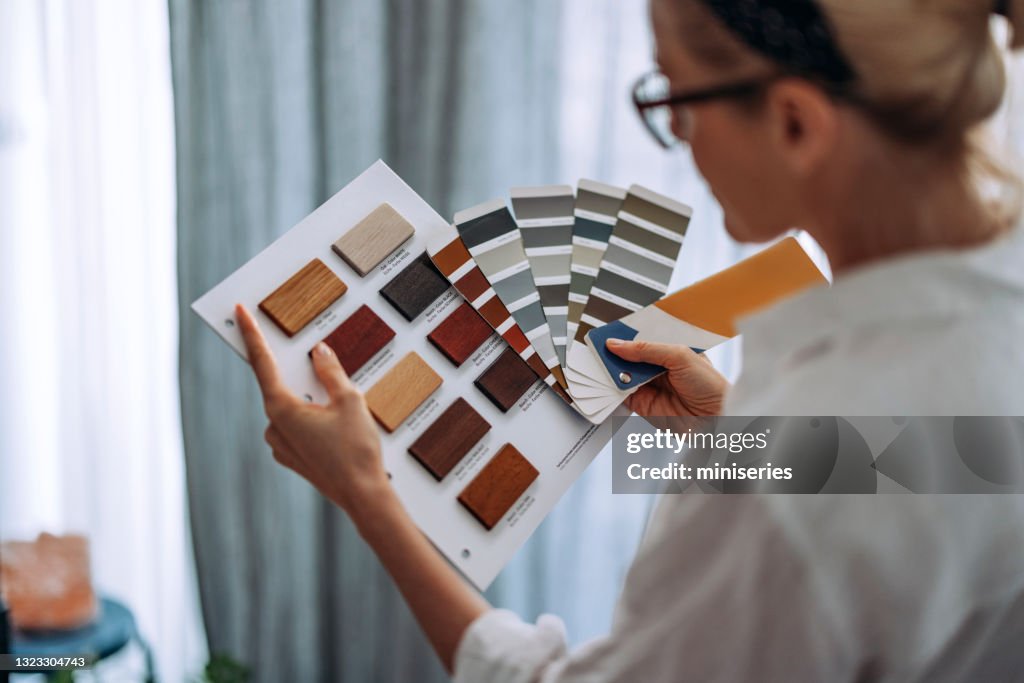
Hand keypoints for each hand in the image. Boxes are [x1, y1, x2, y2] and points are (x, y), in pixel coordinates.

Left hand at [235, 304, 388, 512]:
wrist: (364, 496)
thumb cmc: (357, 450)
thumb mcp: (349, 400)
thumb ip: (331, 371)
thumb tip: (319, 352)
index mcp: (281, 408)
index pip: (262, 363)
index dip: (252, 334)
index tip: (240, 313)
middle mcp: (273, 426)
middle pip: (280, 385)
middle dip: (297, 371)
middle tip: (313, 356)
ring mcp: (281, 445)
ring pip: (292, 408)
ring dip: (310, 398)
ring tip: (340, 401)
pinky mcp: (293, 458)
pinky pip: (298, 427)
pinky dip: (313, 417)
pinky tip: (336, 422)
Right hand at [606, 339, 728, 416]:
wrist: (717, 420)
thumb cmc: (710, 386)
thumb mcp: (680, 356)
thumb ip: (647, 350)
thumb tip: (618, 345)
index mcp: (668, 351)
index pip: (641, 340)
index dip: (625, 336)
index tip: (608, 331)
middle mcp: (657, 368)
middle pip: (628, 357)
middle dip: (614, 352)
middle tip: (597, 346)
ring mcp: (648, 386)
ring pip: (621, 374)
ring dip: (610, 370)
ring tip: (598, 361)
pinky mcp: (641, 404)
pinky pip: (620, 394)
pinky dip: (610, 388)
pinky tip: (604, 380)